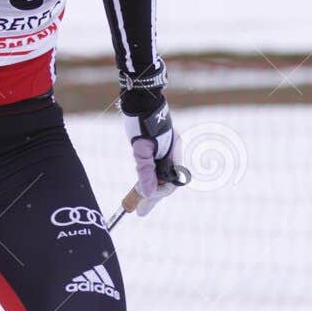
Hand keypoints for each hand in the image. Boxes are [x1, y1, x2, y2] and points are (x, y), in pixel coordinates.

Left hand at [124, 101, 183, 216]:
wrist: (139, 99)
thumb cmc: (141, 123)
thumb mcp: (141, 150)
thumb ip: (145, 172)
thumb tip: (148, 194)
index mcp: (174, 153)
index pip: (170, 183)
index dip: (157, 196)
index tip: (143, 206)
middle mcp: (173, 152)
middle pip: (166, 180)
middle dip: (153, 196)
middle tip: (139, 211)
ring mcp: (166, 148)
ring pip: (160, 173)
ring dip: (150, 185)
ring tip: (137, 197)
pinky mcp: (158, 144)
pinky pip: (156, 164)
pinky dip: (149, 174)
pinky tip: (141, 180)